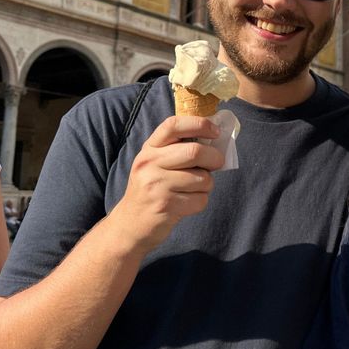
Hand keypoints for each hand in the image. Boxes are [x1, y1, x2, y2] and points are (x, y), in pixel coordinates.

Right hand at [107, 116, 225, 251]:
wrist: (130, 223)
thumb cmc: (152, 188)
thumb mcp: (156, 163)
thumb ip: (178, 149)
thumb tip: (216, 141)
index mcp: (150, 148)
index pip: (174, 125)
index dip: (200, 124)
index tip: (215, 131)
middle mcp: (149, 163)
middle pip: (194, 152)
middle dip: (215, 158)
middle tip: (217, 163)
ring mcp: (156, 185)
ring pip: (203, 178)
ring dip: (207, 184)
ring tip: (193, 188)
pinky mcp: (165, 206)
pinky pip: (200, 200)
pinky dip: (201, 202)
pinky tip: (187, 203)